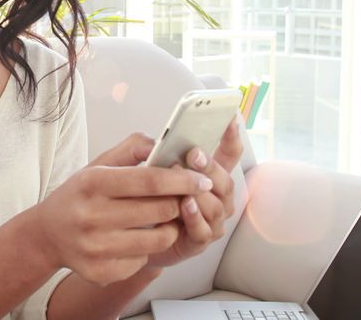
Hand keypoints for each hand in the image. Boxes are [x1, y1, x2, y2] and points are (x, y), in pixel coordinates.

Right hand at [30, 133, 212, 285]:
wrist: (48, 234)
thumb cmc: (80, 195)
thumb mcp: (97, 165)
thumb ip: (131, 149)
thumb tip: (162, 142)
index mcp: (92, 183)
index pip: (150, 181)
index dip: (182, 180)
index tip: (201, 179)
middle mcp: (91, 216)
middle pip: (160, 210)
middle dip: (179, 202)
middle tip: (180, 199)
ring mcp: (95, 247)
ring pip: (158, 239)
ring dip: (169, 228)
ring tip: (162, 220)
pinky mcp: (100, 271)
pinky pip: (143, 260)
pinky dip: (147, 249)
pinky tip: (135, 239)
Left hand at [145, 112, 245, 268]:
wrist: (128, 233)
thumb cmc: (137, 198)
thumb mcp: (137, 168)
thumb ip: (143, 149)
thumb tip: (153, 142)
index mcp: (206, 175)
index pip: (228, 154)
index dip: (232, 136)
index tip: (230, 119)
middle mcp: (214, 197)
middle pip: (226, 180)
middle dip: (210, 167)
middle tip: (193, 155)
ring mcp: (210, 220)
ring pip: (217, 206)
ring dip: (200, 193)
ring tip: (184, 182)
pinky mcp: (198, 241)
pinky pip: (203, 231)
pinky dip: (195, 217)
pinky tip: (184, 205)